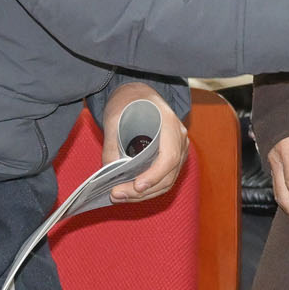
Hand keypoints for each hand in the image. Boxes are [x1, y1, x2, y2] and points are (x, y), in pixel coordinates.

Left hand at [104, 82, 187, 202]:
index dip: (155, 175)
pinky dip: (148, 189)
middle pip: (168, 174)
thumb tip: (109, 171)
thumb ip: (112, 144)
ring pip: (166, 181)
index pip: (170, 157)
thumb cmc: (128, 101)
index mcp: (169, 124)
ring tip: (119, 195)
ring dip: (143, 194)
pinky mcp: (172, 157)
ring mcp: (179, 149)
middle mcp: (179, 138)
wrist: (138, 93)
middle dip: (142, 191)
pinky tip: (129, 191)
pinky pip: (164, 178)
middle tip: (116, 194)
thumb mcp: (114, 117)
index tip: (137, 185)